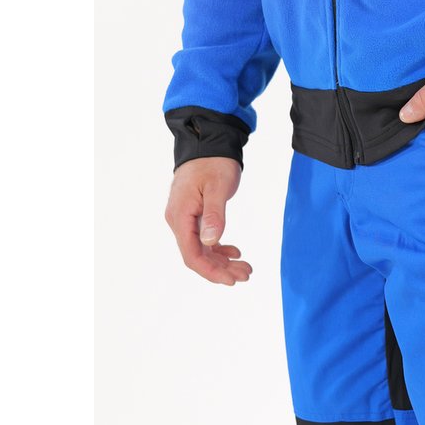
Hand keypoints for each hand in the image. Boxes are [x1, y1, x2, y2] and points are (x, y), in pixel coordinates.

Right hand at [164, 157, 252, 285]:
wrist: (208, 144)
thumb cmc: (213, 163)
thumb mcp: (218, 188)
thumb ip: (214, 215)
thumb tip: (210, 242)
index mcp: (180, 215)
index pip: (192, 255)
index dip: (211, 272)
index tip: (231, 280)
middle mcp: (178, 220)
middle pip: (197, 256)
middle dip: (221, 269)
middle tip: (246, 274)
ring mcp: (185, 219)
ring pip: (202, 250)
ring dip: (223, 262)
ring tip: (245, 267)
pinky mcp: (193, 216)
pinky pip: (203, 240)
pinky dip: (219, 249)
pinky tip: (235, 252)